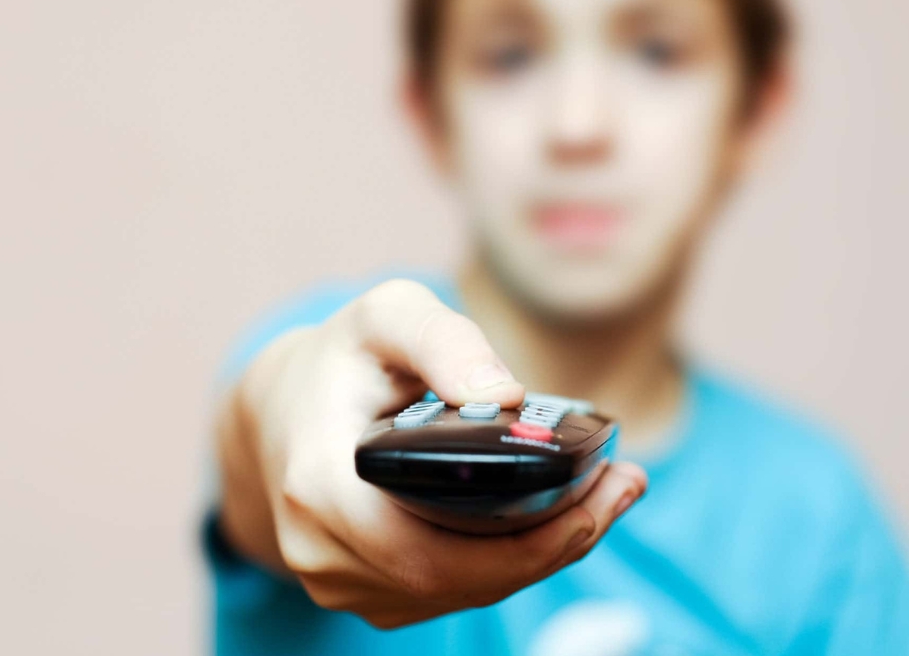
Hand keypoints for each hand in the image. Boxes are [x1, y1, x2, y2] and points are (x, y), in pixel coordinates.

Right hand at [215, 279, 647, 627]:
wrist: (283, 406)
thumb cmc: (343, 357)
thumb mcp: (387, 315)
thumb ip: (442, 339)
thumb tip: (504, 395)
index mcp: (322, 488)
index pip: (432, 554)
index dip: (524, 544)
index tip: (595, 496)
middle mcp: (325, 552)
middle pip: (460, 581)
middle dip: (558, 542)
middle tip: (624, 485)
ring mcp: (344, 582)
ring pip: (464, 592)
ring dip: (547, 552)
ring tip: (610, 490)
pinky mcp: (369, 592)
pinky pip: (454, 590)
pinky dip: (515, 559)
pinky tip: (563, 513)